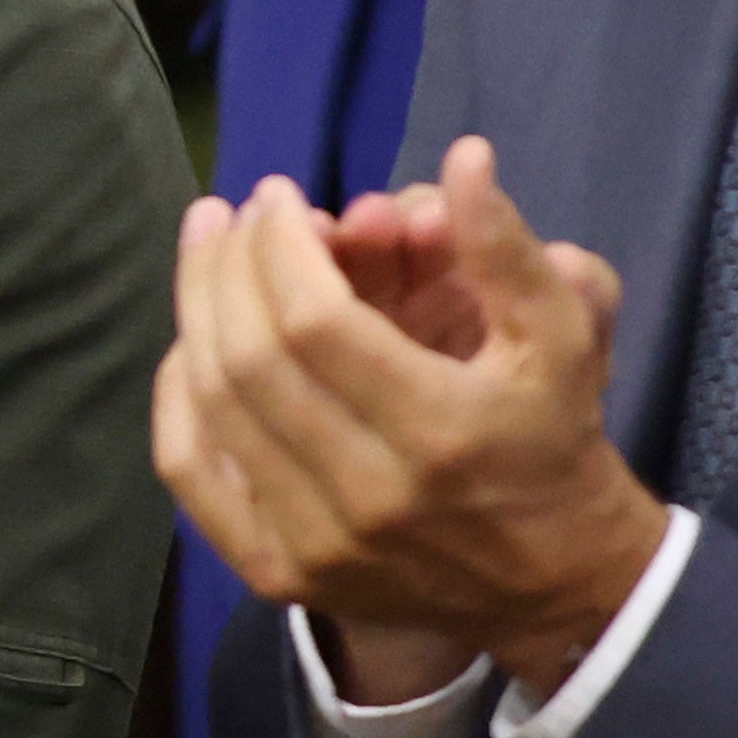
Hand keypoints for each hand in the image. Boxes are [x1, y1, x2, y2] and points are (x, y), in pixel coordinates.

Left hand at [156, 139, 665, 706]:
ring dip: (194, 313)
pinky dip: (176, 397)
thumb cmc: (551, 438)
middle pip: (248, 358)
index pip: (314, 320)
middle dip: (225, 266)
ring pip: (210, 408)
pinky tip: (190, 341)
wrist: (553, 581)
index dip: (279, 244)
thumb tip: (461, 156)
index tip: (279, 195)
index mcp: (439, 431)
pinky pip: (192, 474)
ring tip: (206, 252)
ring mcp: (314, 544)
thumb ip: (507, 246)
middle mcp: (367, 495)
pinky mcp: (279, 575)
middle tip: (231, 213)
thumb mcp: (561, 336)